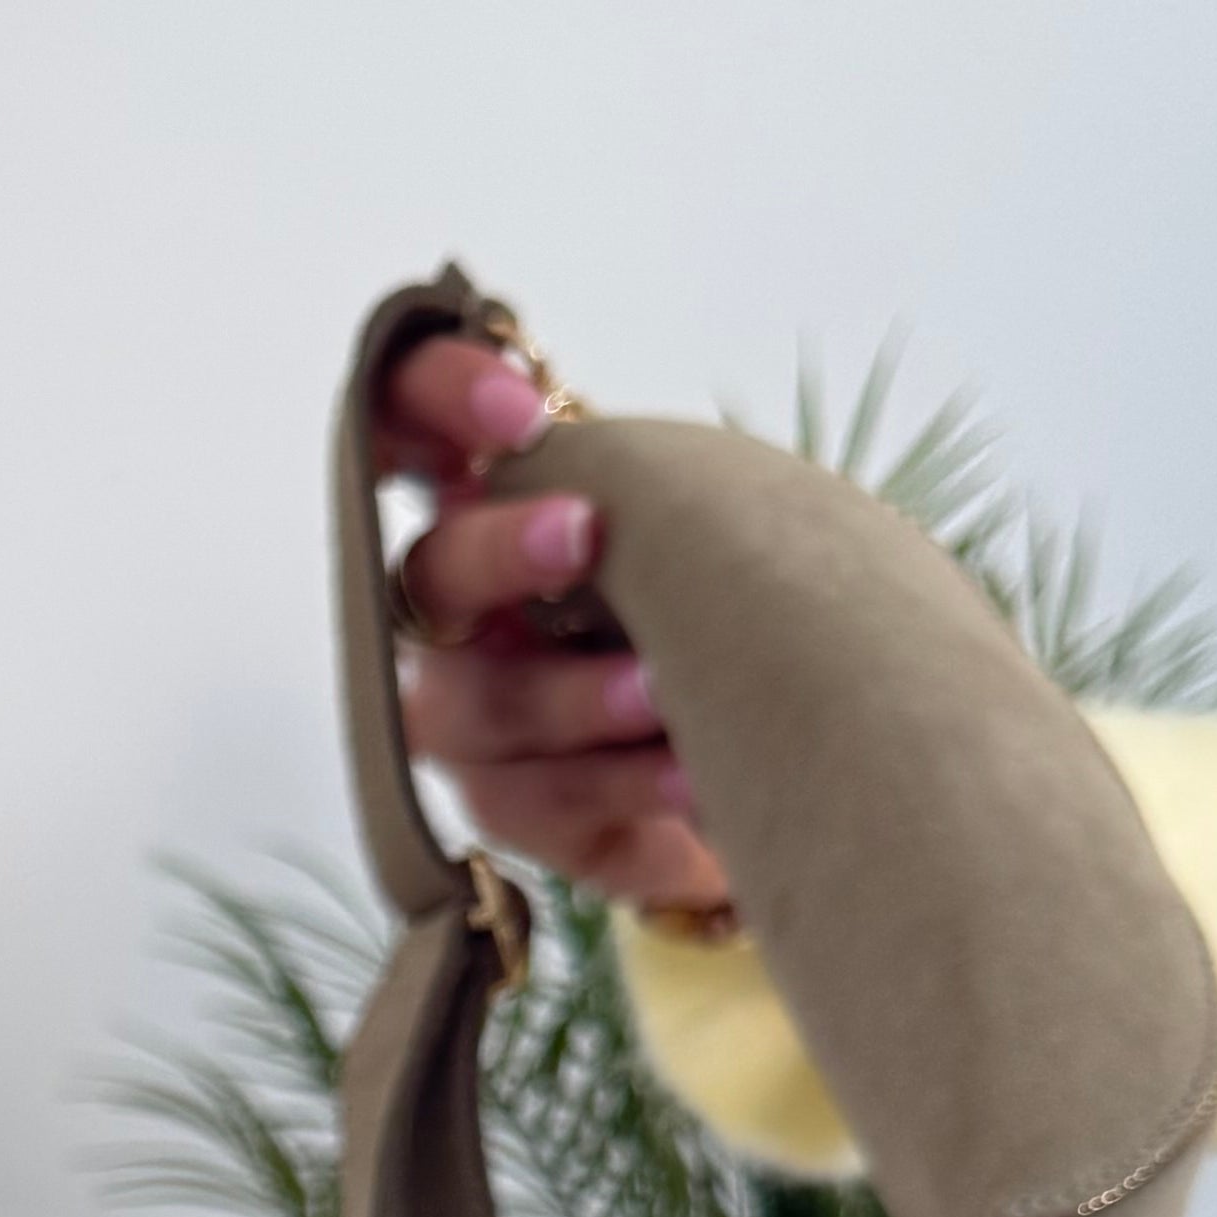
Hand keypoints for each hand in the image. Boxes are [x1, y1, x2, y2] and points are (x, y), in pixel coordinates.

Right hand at [370, 331, 731, 922]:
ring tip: (671, 692)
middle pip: (430, 579)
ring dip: (573, 696)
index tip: (515, 411)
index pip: (411, 424)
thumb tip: (595, 457)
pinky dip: (622, 790)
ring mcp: (477, 720)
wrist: (804, 750)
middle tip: (585, 532)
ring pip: (476, 709)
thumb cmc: (739, 608)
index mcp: (496, 504)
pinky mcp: (521, 815)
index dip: (433, 401)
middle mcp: (463, 612)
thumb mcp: (705, 522)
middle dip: (500, 552)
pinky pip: (537, 807)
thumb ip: (638, 482)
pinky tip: (697, 782)